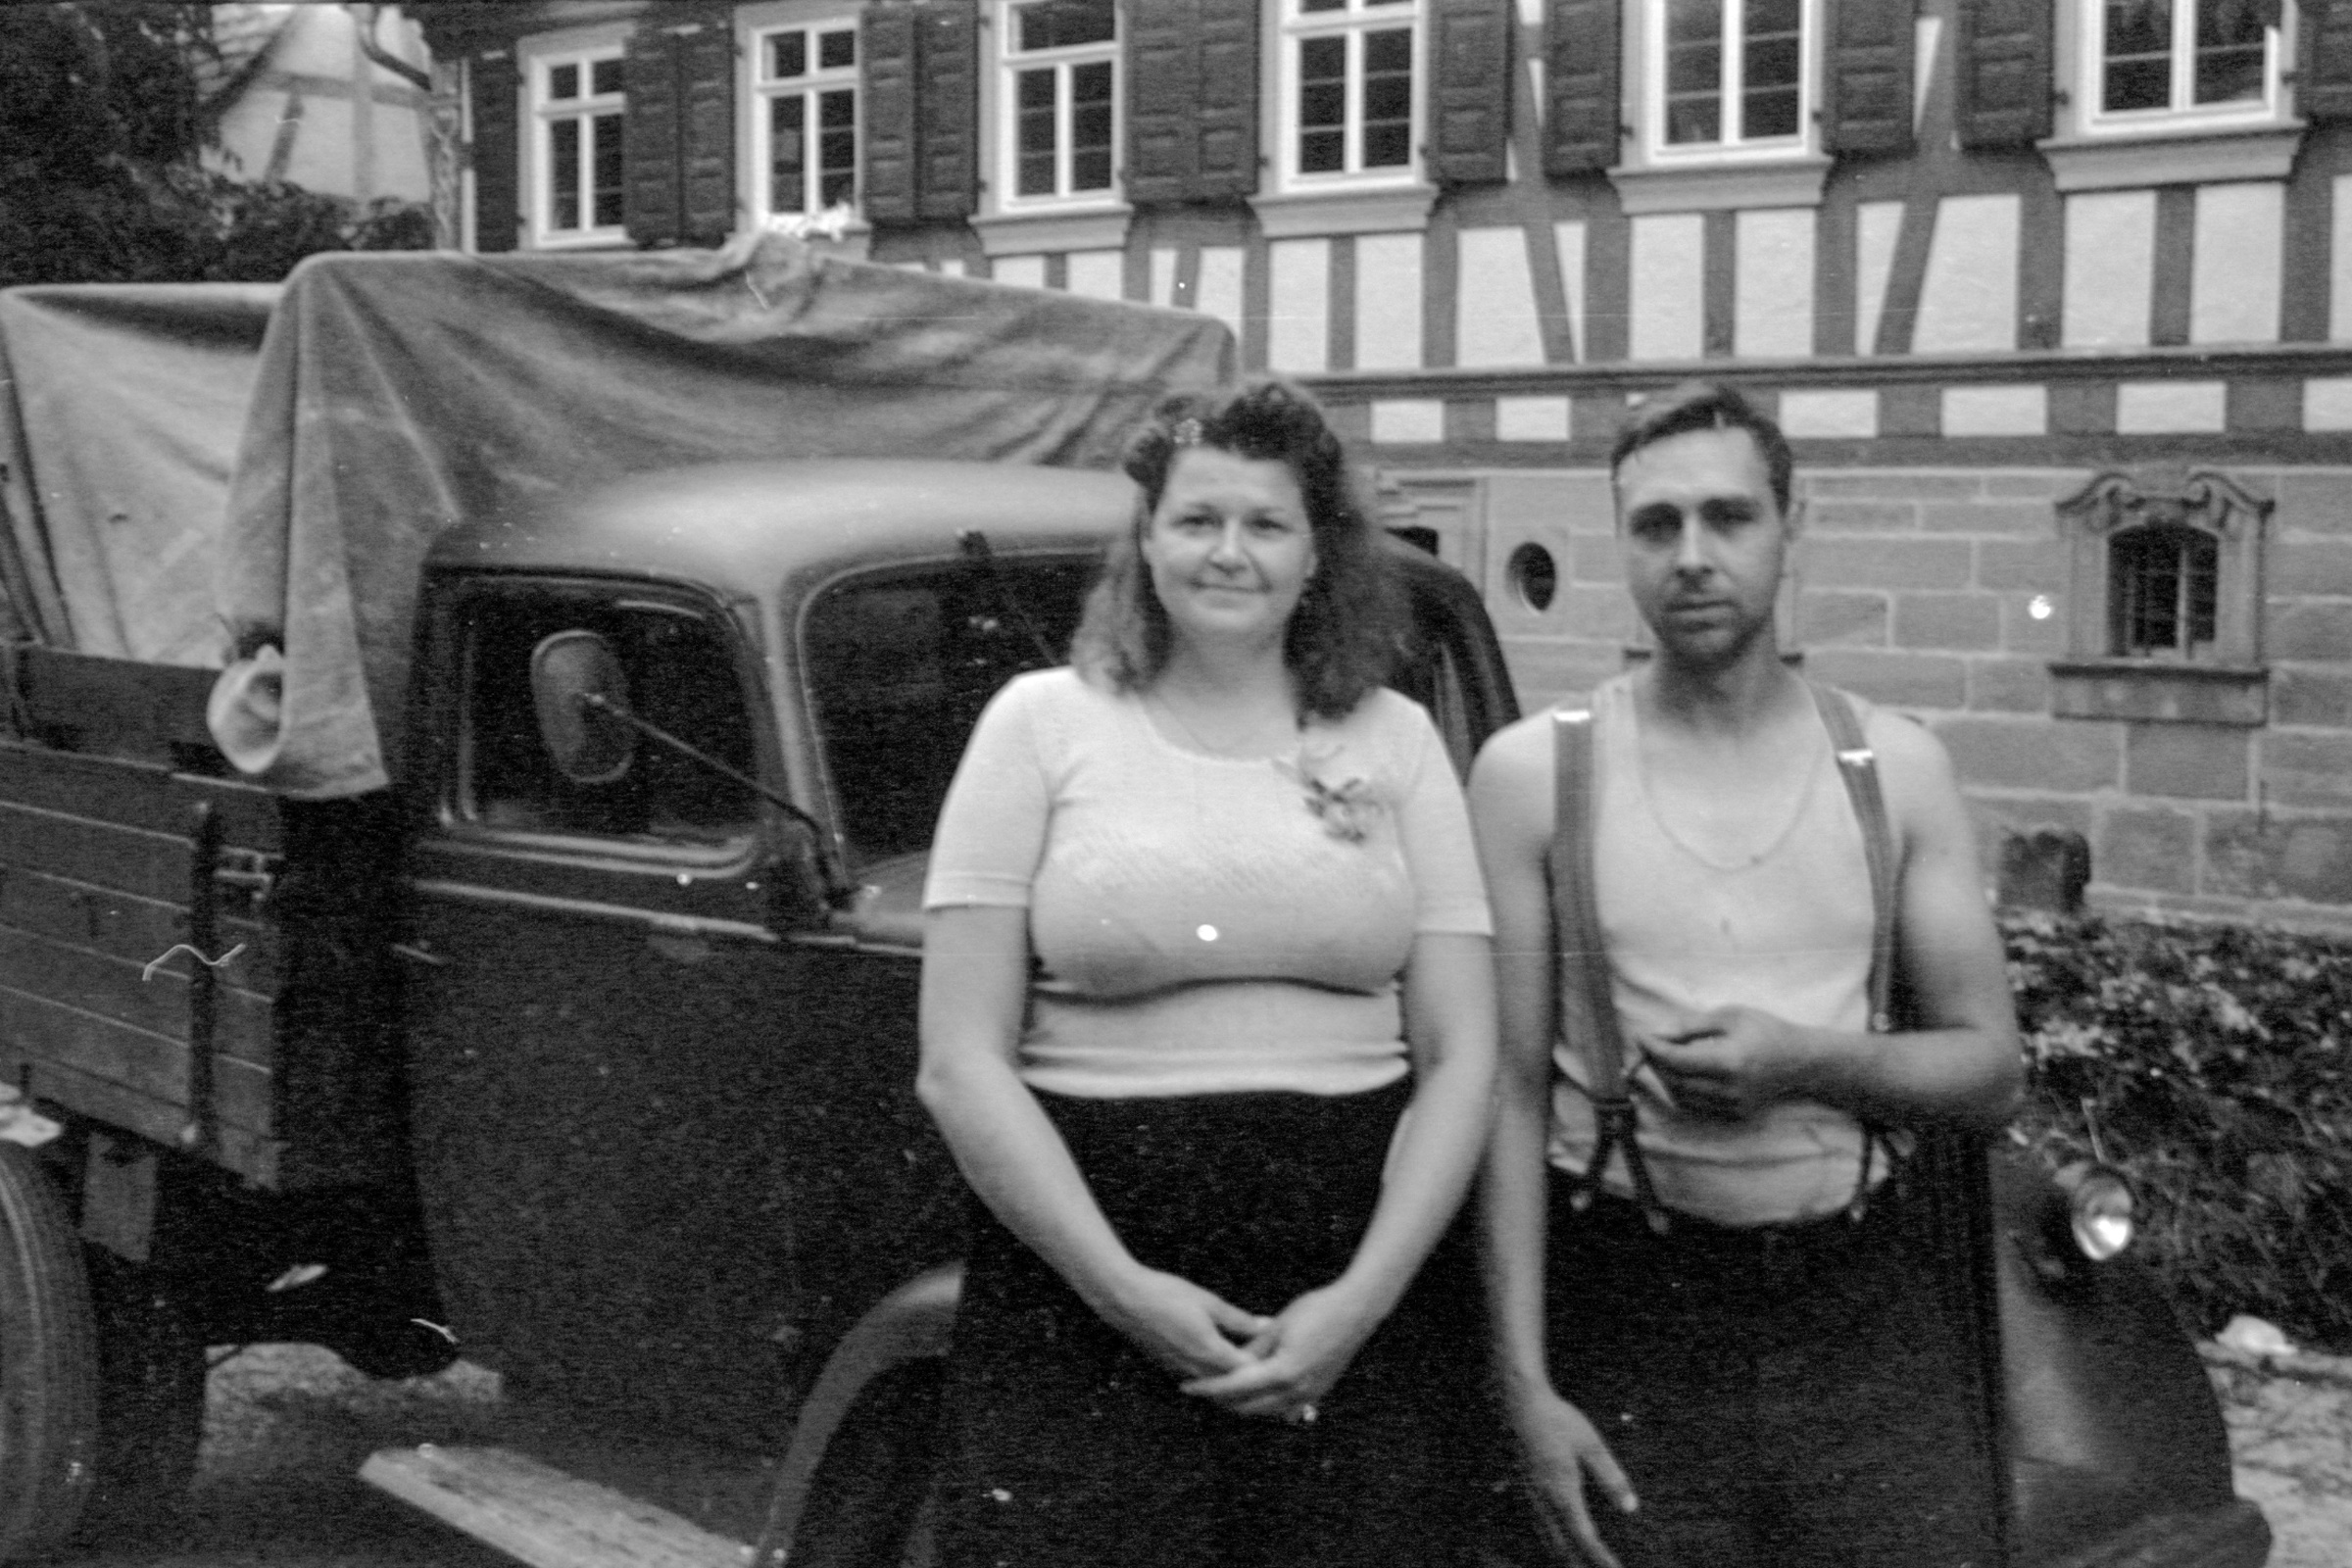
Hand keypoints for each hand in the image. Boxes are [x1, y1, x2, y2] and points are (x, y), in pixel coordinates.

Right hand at [1095, 1265, 1269, 1381]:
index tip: (1284, 1363)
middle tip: (1274, 1379)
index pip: (1248, 1373)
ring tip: (1254, 1377)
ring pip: (1215, 1388)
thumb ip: (1238, 1319)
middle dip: (1253, 1384)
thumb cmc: (1167, 1294)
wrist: (1125, 1299)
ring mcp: (1181, 1371)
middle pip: (1233, 1388)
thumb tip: (1265, 1327)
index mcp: (1210, 1352)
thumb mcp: (1209, 1302)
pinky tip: (1222, 1369)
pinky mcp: (1170, 1367)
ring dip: (1234, 1385)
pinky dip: (1214, 1380)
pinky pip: (1199, 1381)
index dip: (1267, 1369)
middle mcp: (1196, 1369)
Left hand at [1176, 1280, 1380, 1419]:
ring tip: (1223, 1393)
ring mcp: (1310, 1394)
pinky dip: (1267, 1404)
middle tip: (1202, 1391)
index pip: (1235, 1387)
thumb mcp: (1277, 1326)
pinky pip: (1286, 1407)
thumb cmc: (1316, 1310)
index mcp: (1282, 1372)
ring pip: (1267, 1411)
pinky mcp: (1319, 1391)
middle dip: (1223, 1401)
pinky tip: (1255, 1397)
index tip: (1187, 1386)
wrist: (1356, 1310)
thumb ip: (1253, 1350)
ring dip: (1244, 1405)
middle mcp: (1296, 1390)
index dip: (1208, 1387)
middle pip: (1249, 1407)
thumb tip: (1230, 1365)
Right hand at [1512, 1388, 1637, 1567]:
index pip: (1585, 1537)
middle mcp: (1544, 1501)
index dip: (1600, 1558)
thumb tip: (1630, 1507)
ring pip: (1547, 1540)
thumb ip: (1611, 1477)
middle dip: (1581, 1566)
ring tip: (1580, 1566)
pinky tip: (1557, 1542)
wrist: (1517, 1404)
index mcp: (1563, 1492)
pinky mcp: (1522, 1490)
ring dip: (1565, 1558)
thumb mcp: (1591, 1445)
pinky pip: (1537, 1527)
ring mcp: (1530, 1497)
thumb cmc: (1557, 1420)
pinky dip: (1551, 1543)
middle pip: (1563, 1548)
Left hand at [1640, 1005, 1815, 1121]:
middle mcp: (1731, 1089)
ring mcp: (1734, 1105)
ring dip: (1666, 1077)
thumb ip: (1691, 1026)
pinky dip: (1682, 1090)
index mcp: (1730, 1061)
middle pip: (1676, 1081)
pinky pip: (1697, 1105)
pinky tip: (1683, 1072)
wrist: (1801, 1060)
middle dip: (1656, 1062)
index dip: (1654, 1049)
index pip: (1678, 1060)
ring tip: (1665, 1056)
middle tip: (1649, 1044)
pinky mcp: (1736, 1114)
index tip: (1640, 1036)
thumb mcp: (1730, 1016)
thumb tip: (1659, 1034)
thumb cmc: (1766, 1030)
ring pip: (1683, 1097)